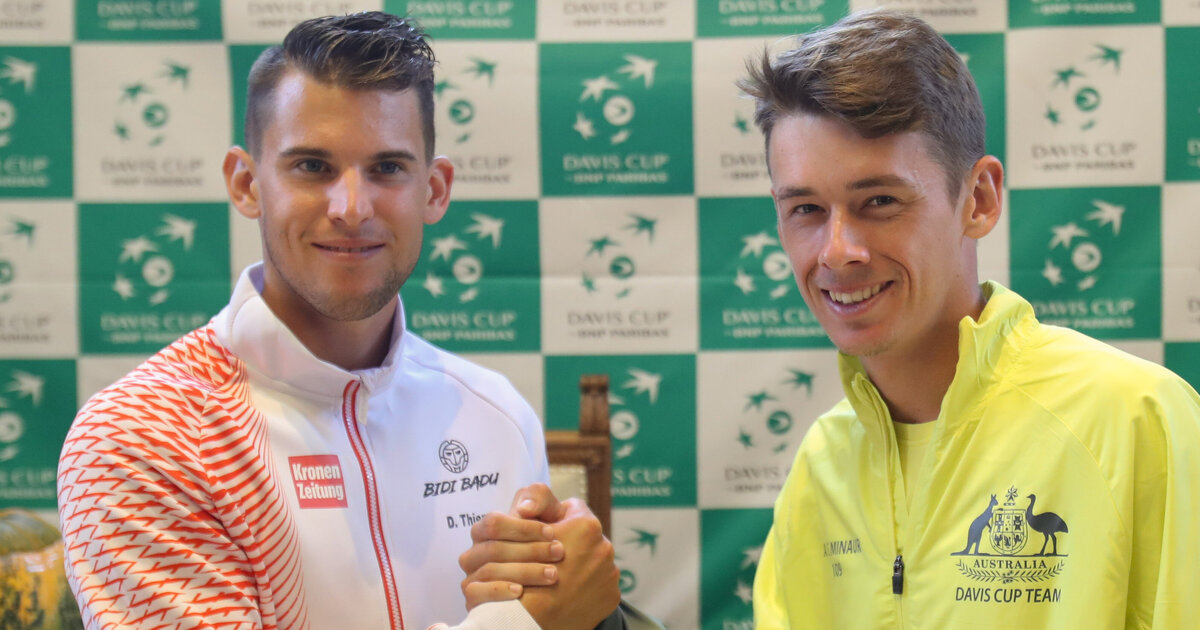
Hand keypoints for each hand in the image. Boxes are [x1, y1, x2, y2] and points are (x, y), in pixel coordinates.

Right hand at [459, 484, 567, 608]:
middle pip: (493, 548)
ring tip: (553, 574)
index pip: (494, 524)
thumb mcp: (550, 515)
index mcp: (486, 530)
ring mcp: (472, 577)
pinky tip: (520, 590)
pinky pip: (476, 594)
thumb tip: (524, 509)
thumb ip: (539, 499)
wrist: (558, 584)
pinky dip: (498, 590)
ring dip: (524, 571)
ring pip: (489, 571)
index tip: (552, 533)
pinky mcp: (474, 601)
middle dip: (530, 550)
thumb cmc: (548, 542)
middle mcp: (475, 553)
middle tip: (559, 553)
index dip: (523, 527)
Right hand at [519, 497, 620, 629]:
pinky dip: (587, 587)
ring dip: (581, 566)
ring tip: (560, 577)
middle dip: (571, 543)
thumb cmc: (524, 572)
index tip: (547, 532)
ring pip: (593, 561)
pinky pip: (599, 584)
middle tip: (552, 557)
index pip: (573, 507)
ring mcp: (610, 573)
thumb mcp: (522, 527)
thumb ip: (532, 505)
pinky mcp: (612, 595)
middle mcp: (604, 546)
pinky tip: (570, 593)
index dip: (556, 518)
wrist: (531, 621)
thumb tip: (531, 504)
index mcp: (586, 525)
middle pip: (585, 536)